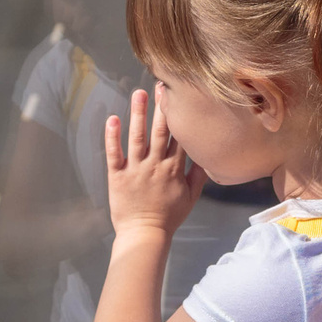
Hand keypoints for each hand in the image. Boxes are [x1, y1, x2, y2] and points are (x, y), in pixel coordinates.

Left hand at [105, 88, 202, 239]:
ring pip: (137, 137)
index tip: (181, 97)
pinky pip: (114, 153)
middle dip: (161, 108)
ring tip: (138, 94)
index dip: (180, 116)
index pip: (179, 137)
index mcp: (174, 169)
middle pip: (159, 132)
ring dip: (138, 114)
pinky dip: (112, 136)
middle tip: (161, 86)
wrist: (145, 235)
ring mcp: (135, 169)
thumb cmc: (169, 217)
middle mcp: (155, 165)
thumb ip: (199, 175)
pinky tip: (113, 118)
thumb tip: (209, 157)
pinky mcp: (117, 176)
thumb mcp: (191, 198)